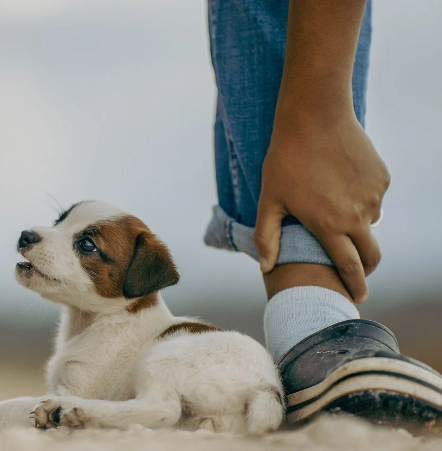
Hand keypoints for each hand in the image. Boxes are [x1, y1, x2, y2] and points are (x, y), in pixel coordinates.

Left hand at [254, 108, 389, 302]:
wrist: (315, 116)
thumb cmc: (286, 160)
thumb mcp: (270, 199)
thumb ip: (268, 237)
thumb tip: (265, 267)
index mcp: (330, 225)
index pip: (349, 267)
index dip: (354, 286)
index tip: (356, 299)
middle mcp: (358, 215)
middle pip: (371, 255)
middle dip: (364, 268)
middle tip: (354, 272)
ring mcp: (373, 196)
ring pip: (370, 224)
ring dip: (357, 227)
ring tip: (333, 212)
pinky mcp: (381, 178)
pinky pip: (373, 199)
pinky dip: (360, 201)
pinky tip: (340, 185)